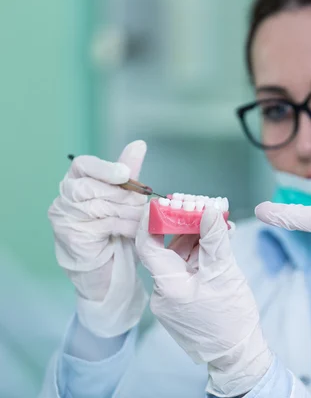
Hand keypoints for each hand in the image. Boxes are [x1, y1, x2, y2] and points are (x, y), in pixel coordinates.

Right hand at [48, 141, 148, 337]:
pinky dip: (125, 227)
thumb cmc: (113, 229)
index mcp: (76, 181)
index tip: (124, 174)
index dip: (104, 168)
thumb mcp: (123, 197)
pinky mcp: (72, 237)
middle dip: (123, 196)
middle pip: (91, 187)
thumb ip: (127, 173)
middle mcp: (65, 198)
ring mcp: (65, 218)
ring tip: (142, 218)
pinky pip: (103, 226)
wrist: (105, 267)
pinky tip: (134, 231)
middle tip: (143, 203)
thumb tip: (138, 145)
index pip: (82, 165)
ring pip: (100, 206)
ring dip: (128, 212)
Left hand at [136, 205, 272, 396]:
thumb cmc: (231, 318)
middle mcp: (162, 292)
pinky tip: (216, 244)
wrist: (237, 353)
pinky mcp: (181, 301)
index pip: (147, 244)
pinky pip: (186, 271)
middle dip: (185, 226)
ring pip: (179, 259)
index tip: (164, 201)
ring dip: (196, 240)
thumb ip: (215, 239)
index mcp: (168, 286)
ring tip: (218, 225)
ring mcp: (171, 298)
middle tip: (202, 208)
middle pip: (167, 249)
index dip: (153, 220)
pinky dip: (199, 256)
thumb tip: (209, 210)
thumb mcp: (225, 273)